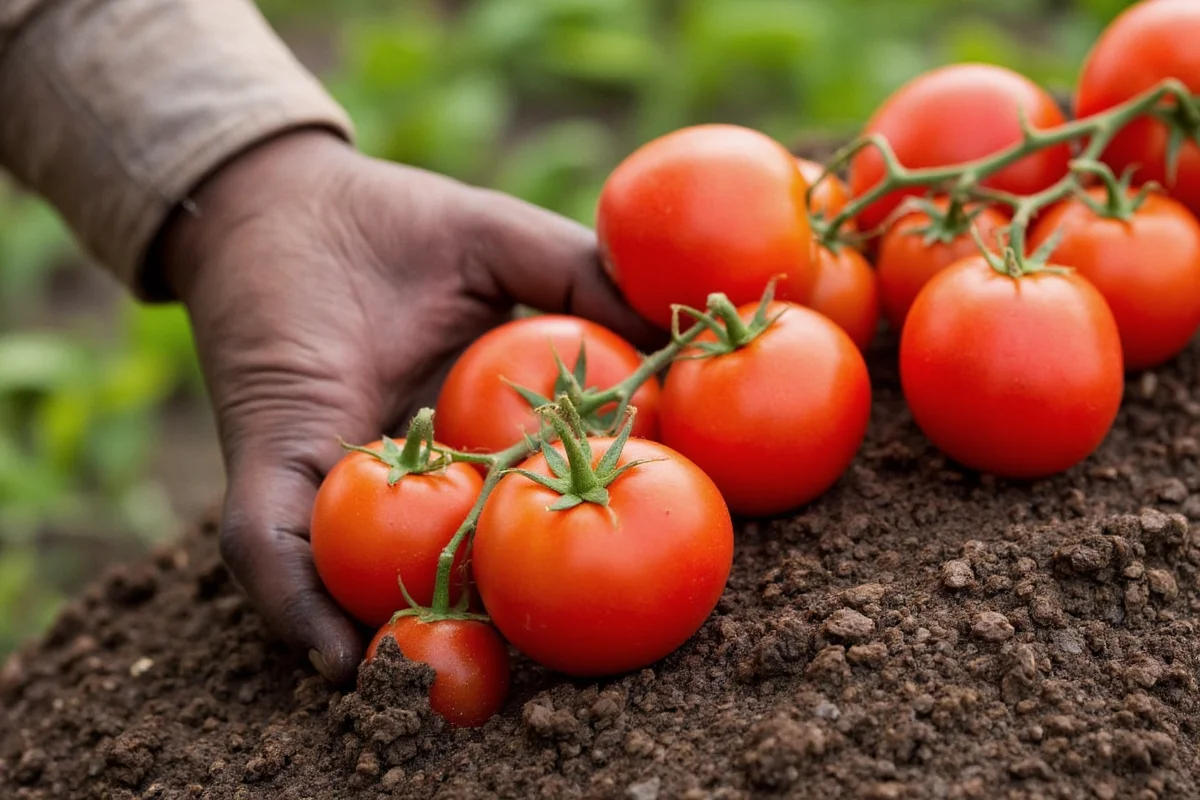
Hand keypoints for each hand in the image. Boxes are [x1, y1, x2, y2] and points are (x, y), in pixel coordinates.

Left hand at [160, 130, 657, 684]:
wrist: (280, 194)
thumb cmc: (394, 221)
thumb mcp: (506, 240)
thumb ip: (583, 273)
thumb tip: (673, 322)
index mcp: (469, 430)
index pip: (531, 496)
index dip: (581, 532)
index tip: (635, 555)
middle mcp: (404, 471)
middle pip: (454, 559)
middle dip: (494, 615)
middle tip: (548, 654)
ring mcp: (331, 477)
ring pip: (363, 582)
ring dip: (402, 636)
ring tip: (441, 692)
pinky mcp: (268, 463)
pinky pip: (270, 548)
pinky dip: (292, 601)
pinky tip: (332, 655)